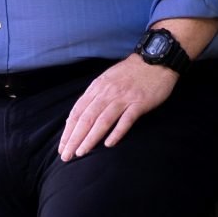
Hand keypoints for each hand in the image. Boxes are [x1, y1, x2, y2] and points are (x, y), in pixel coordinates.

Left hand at [58, 54, 177, 160]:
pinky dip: (117, 132)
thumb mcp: (106, 79)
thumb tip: (79, 116)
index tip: (62, 147)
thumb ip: (94, 96)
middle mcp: (107, 93)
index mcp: (97, 88)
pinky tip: (109, 144)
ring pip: (102, 120)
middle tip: (66, 156)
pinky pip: (126, 119)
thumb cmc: (130, 72)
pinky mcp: (139, 103)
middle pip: (86, 118)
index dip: (68, 131)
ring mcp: (123, 98)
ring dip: (90, 138)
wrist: (156, 60)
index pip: (77, 112)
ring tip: (81, 152)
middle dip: (74, 138)